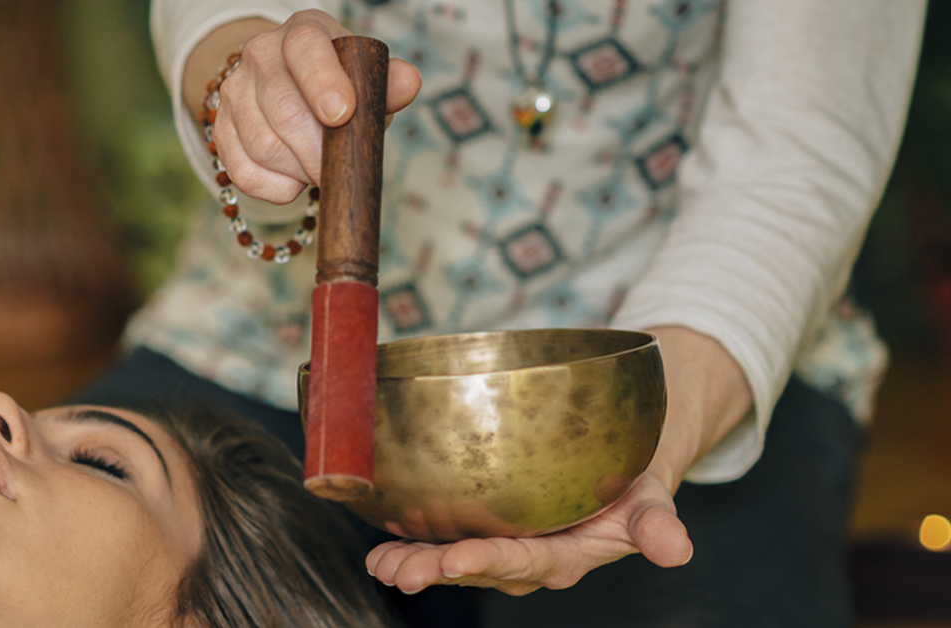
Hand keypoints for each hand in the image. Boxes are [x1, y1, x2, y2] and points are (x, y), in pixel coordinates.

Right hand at [212, 10, 420, 203]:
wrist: (294, 92)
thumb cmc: (341, 87)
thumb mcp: (367, 80)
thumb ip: (387, 83)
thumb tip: (408, 81)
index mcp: (303, 33)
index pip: (306, 49)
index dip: (323, 82)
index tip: (342, 115)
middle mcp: (261, 54)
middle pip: (283, 110)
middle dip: (316, 151)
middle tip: (335, 171)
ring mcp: (235, 92)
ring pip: (263, 146)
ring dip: (298, 171)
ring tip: (318, 170)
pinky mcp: (221, 130)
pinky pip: (243, 173)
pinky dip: (276, 189)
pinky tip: (294, 181)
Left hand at [364, 470, 692, 595]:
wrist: (616, 475)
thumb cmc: (631, 487)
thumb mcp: (651, 500)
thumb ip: (657, 525)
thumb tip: (677, 550)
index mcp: (566, 556)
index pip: (524, 562)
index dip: (489, 562)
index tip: (455, 560)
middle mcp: (527, 559)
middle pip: (478, 566)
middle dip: (437, 569)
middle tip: (402, 571)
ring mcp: (500, 546)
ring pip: (452, 559)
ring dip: (415, 562)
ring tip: (381, 564)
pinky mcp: (481, 530)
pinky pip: (443, 540)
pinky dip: (411, 543)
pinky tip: (381, 545)